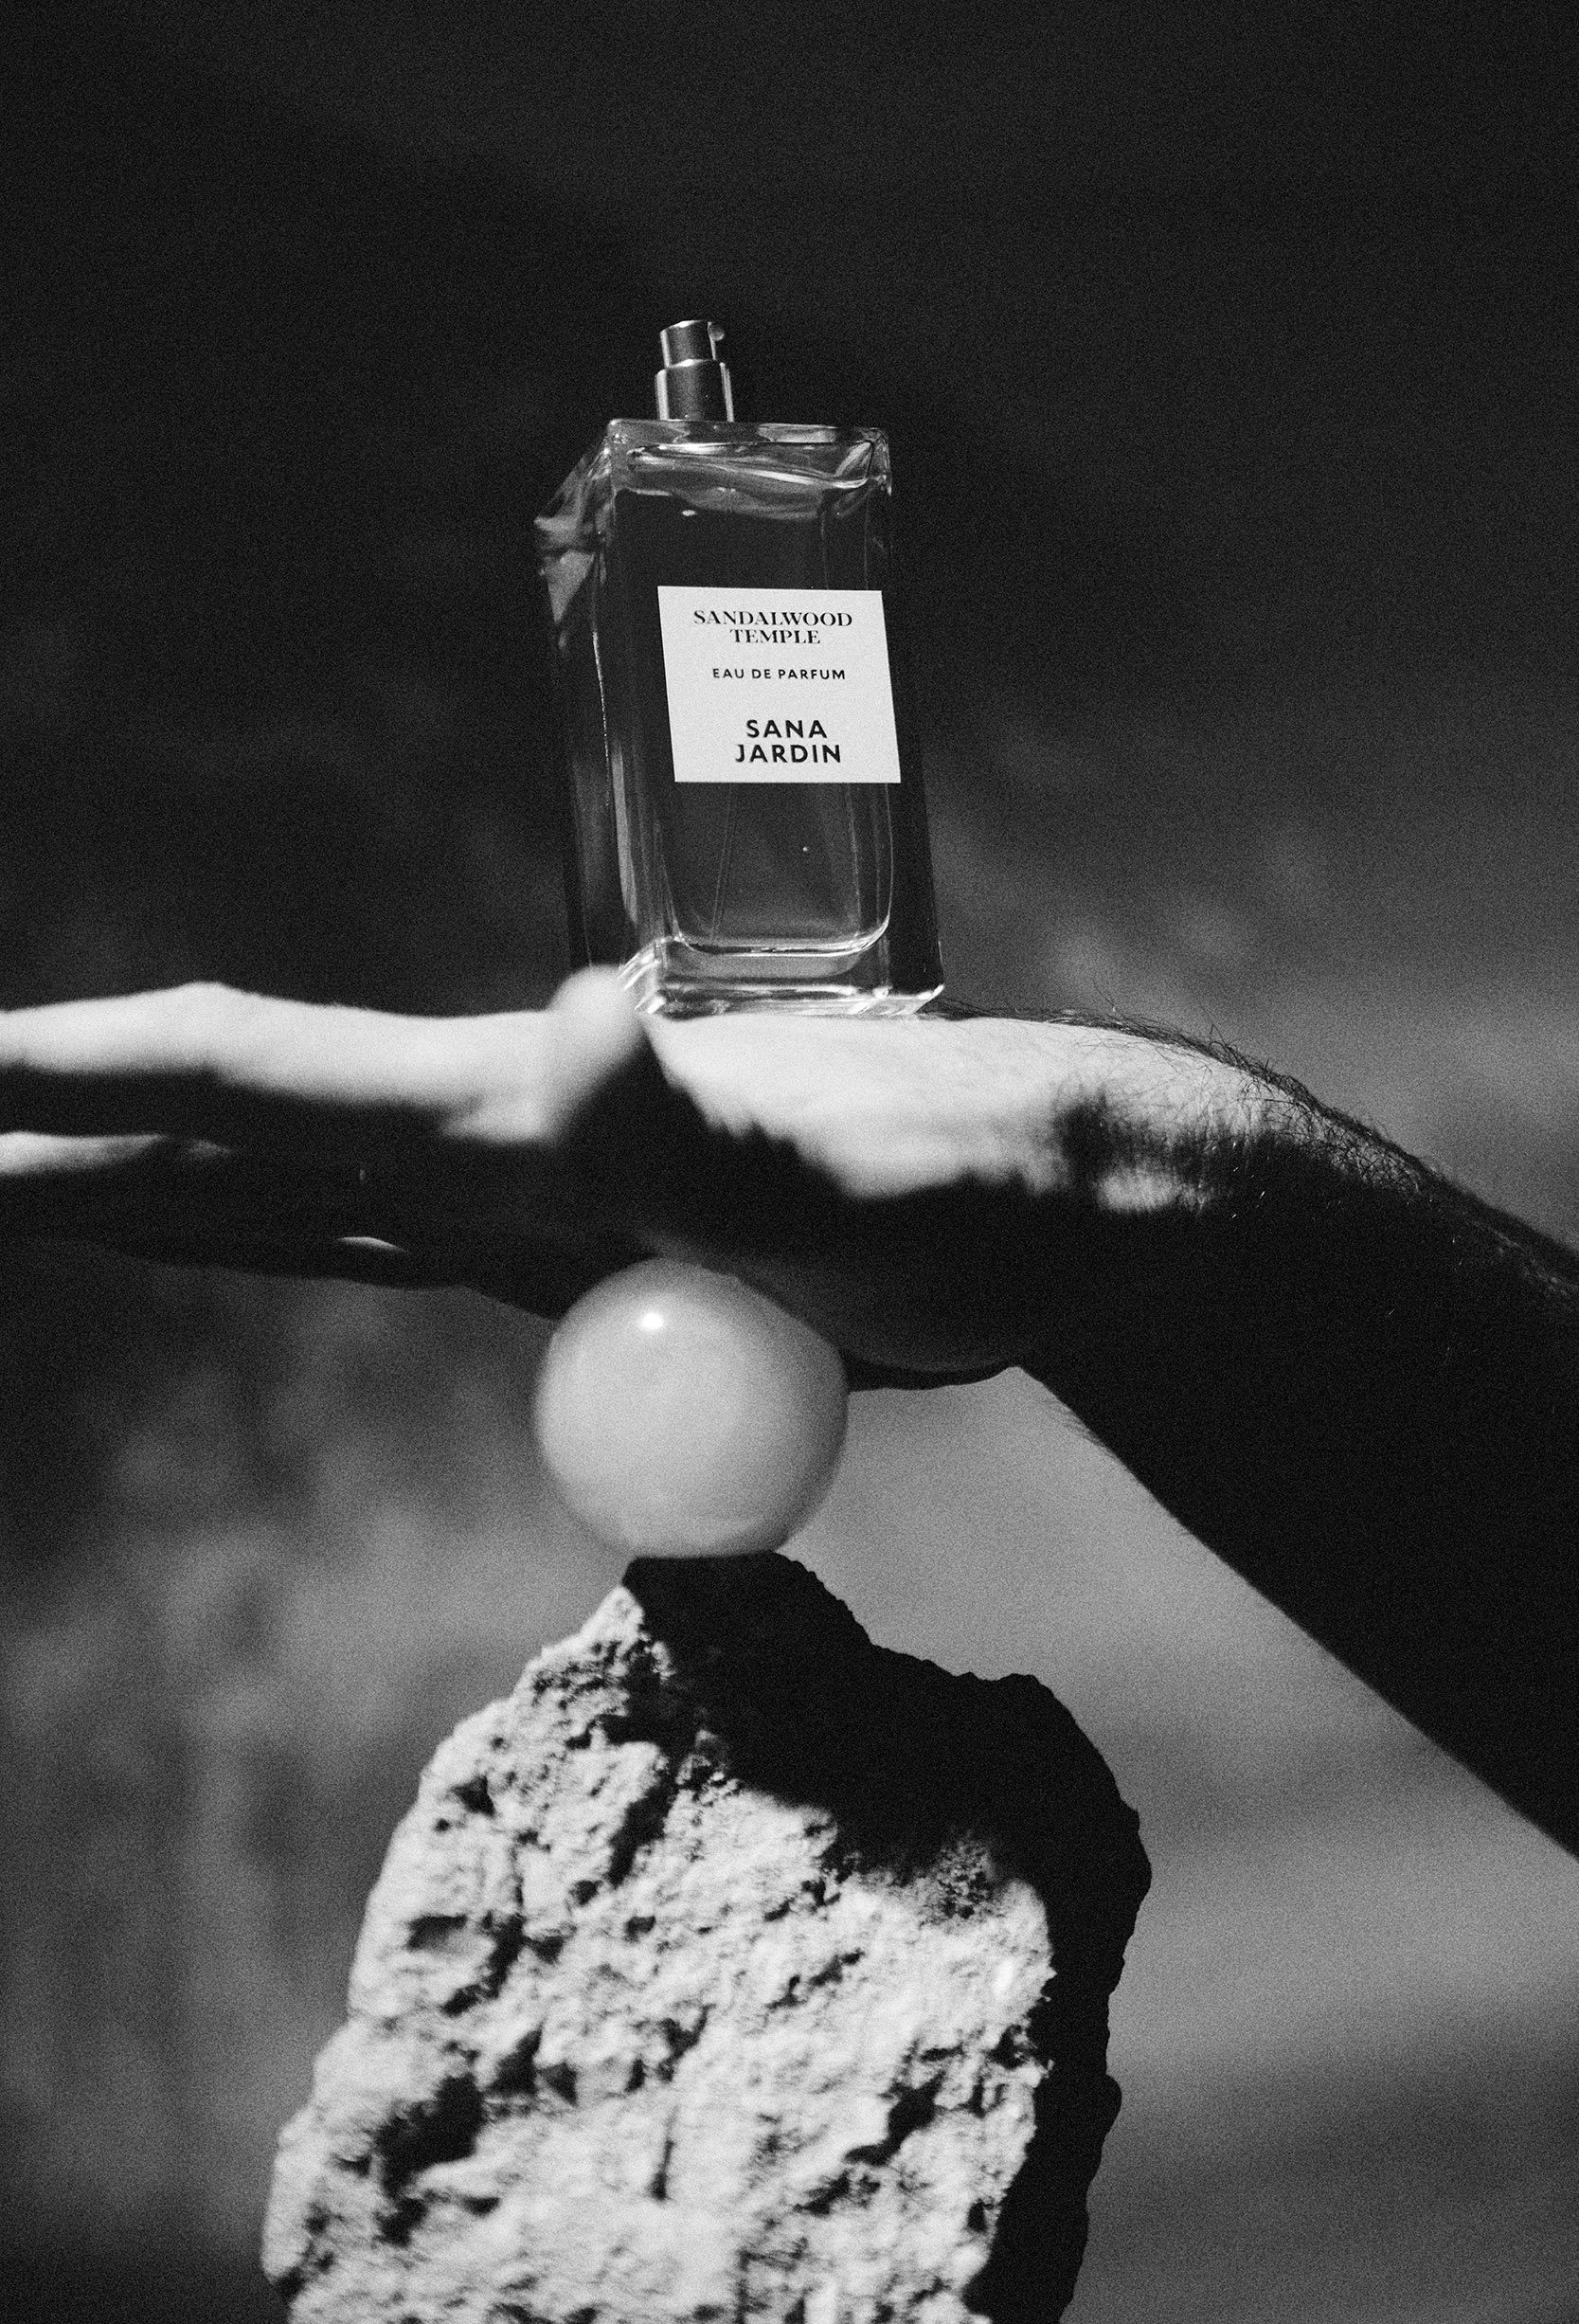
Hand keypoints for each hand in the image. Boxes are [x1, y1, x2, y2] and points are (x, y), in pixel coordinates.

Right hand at [0, 970, 1263, 1384]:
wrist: (1064, 1194)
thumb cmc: (986, 1186)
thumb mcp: (856, 1179)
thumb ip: (704, 1130)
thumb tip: (577, 1032)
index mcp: (518, 1106)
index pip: (256, 1077)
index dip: (86, 1076)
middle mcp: (492, 1125)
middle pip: (225, 1121)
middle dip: (57, 1125)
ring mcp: (517, 1184)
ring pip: (273, 1177)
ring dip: (126, 1177)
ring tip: (11, 1175)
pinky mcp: (560, 1240)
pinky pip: (356, 1238)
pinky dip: (242, 1228)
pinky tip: (200, 1229)